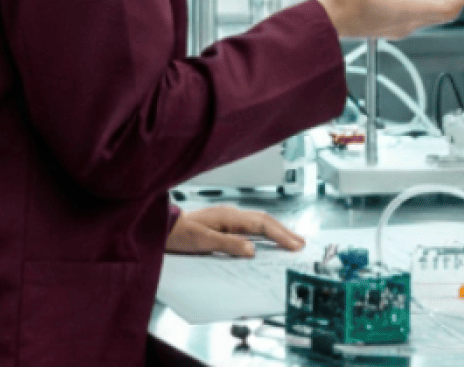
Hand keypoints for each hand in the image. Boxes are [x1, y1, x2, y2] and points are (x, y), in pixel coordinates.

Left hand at [166, 205, 304, 257]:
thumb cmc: (179, 234)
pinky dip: (265, 231)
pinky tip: (267, 238)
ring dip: (277, 230)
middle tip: (301, 243)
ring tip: (290, 240)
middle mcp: (232, 214)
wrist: (162, 227)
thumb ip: (229, 245)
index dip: (281, 235)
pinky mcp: (224, 223)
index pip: (263, 224)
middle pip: (266, 220)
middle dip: (285, 232)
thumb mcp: (203, 242)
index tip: (295, 245)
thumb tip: (253, 250)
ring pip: (260, 221)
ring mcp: (229, 217)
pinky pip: (251, 225)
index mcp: (230, 217)